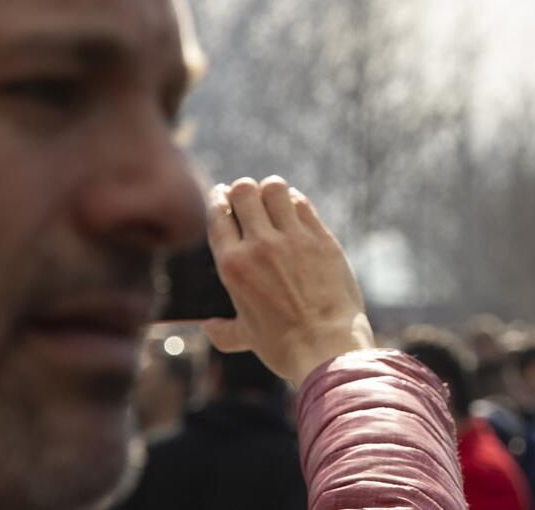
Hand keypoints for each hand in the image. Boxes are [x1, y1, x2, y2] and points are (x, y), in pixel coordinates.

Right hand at [200, 176, 374, 385]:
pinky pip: (302, 204)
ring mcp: (292, 238)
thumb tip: (208, 327)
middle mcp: (259, 245)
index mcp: (233, 265)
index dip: (218, 199)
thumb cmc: (282, 345)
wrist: (326, 346)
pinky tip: (295, 210)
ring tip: (273, 200)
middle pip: (244, 191)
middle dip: (243, 190)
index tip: (222, 195)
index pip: (218, 214)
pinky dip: (295, 202)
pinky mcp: (321, 237)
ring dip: (270, 190)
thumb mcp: (245, 337)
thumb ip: (223, 330)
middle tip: (248, 197)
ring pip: (275, 188)